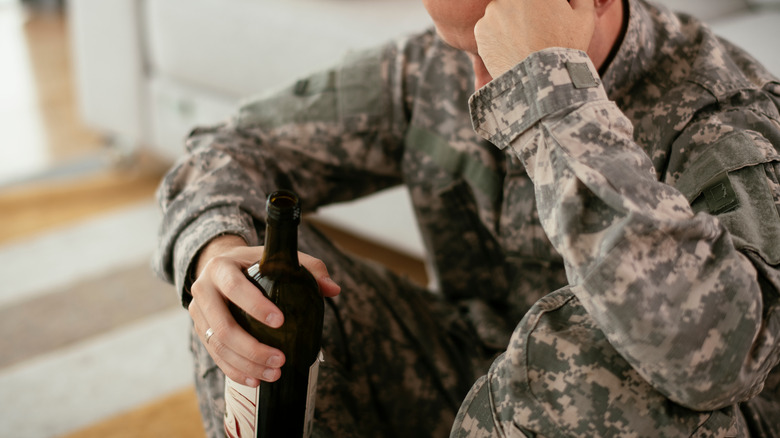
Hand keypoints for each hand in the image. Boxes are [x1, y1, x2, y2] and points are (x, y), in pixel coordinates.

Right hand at [188, 235, 340, 386]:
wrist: (220, 265)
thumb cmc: (253, 262)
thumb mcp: (277, 257)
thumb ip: (308, 268)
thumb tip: (333, 289)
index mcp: (221, 267)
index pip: (235, 288)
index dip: (256, 306)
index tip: (281, 322)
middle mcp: (203, 289)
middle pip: (223, 326)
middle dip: (253, 348)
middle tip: (281, 360)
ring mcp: (198, 313)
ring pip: (218, 346)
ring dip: (247, 364)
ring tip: (274, 374)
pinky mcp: (201, 330)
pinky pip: (215, 356)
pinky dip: (235, 370)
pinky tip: (255, 379)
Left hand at [474, 0, 596, 79]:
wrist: (541, 79)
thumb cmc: (567, 46)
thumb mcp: (583, 16)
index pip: (539, 0)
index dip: (543, 9)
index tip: (545, 19)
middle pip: (518, 3)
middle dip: (526, 12)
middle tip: (536, 30)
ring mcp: (493, 10)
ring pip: (502, 12)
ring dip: (510, 22)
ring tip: (524, 42)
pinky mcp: (480, 29)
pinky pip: (489, 29)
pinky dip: (498, 37)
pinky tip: (512, 49)